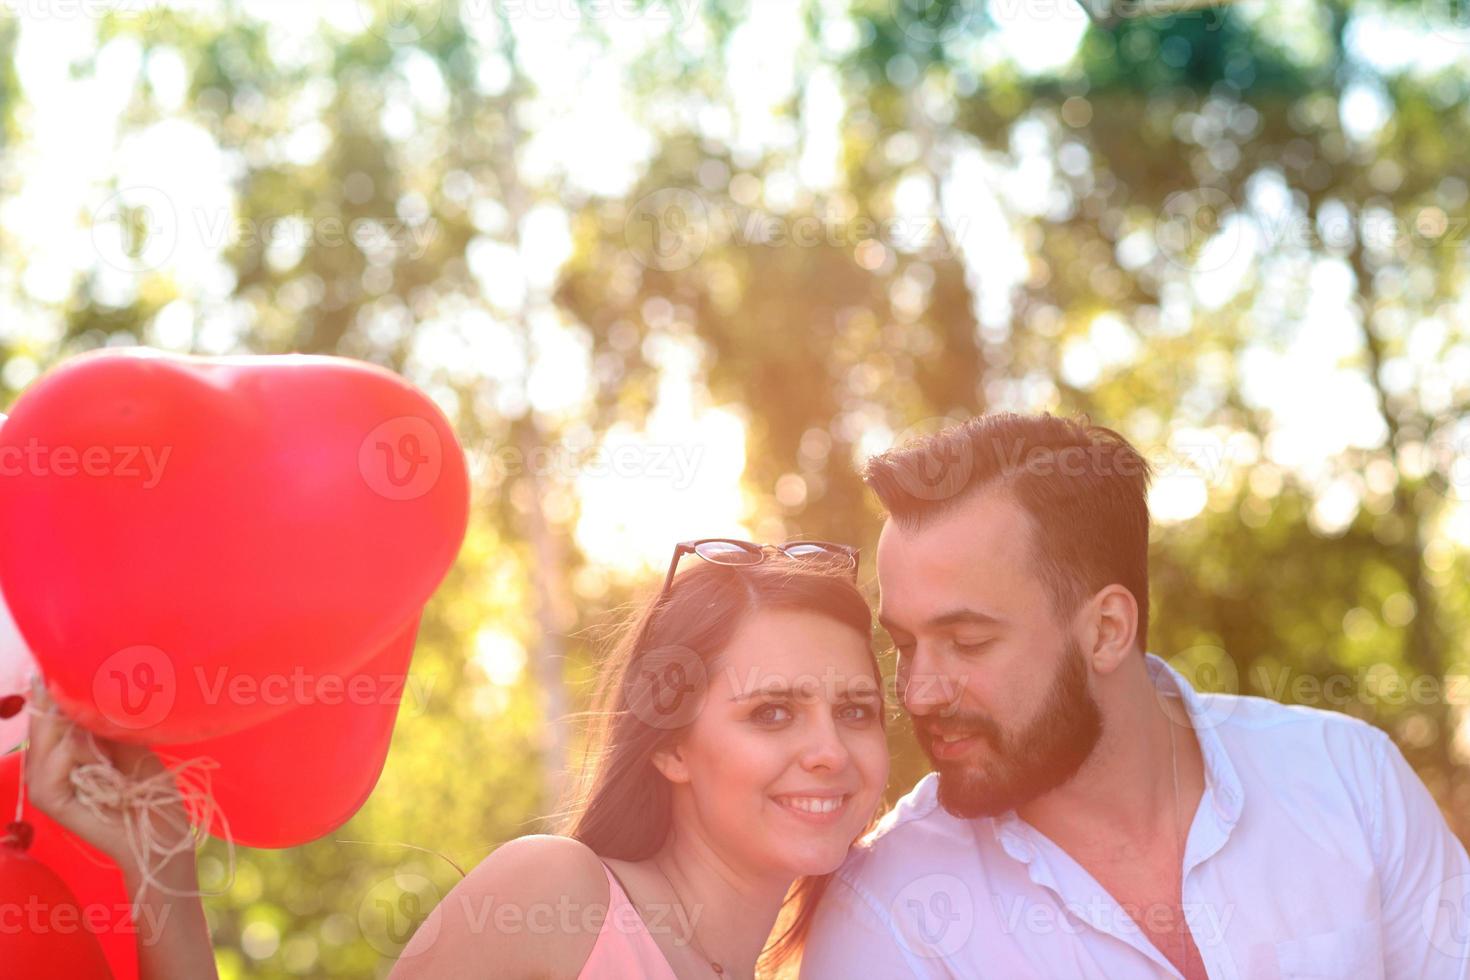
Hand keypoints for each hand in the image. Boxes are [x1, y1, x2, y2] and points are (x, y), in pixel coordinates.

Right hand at [23, 677, 192, 877]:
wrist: (160, 834)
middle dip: (70, 704)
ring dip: (83, 731)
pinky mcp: (49, 799)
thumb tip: (87, 680)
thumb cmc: (150, 789)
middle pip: (44, 718)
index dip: (58, 687)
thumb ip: (104, 719)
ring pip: (50, 734)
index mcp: (61, 751)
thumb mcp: (129, 743)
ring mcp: (43, 783)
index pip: (48, 710)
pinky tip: (104, 764)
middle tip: (103, 713)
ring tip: (111, 752)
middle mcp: (44, 765)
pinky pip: (57, 758)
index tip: (70, 664)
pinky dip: (82, 752)